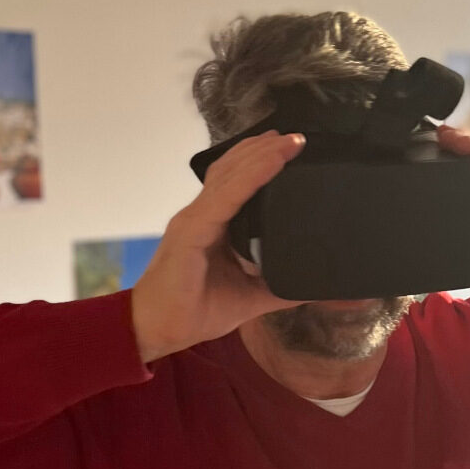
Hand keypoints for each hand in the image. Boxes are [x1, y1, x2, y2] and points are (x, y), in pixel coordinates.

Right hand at [130, 131, 308, 361]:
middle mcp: (200, 215)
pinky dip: (250, 178)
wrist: (157, 331)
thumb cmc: (192, 311)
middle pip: (233, 170)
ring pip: (229, 176)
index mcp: (212, 225)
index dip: (261, 161)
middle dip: (264, 150)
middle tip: (296, 137)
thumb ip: (278, 286)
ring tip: (288, 142)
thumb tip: (312, 284)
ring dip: (260, 156)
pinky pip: (224, 198)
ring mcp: (193, 220)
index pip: (236, 182)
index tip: (290, 146)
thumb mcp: (249, 297)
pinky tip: (271, 164)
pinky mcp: (190, 231)